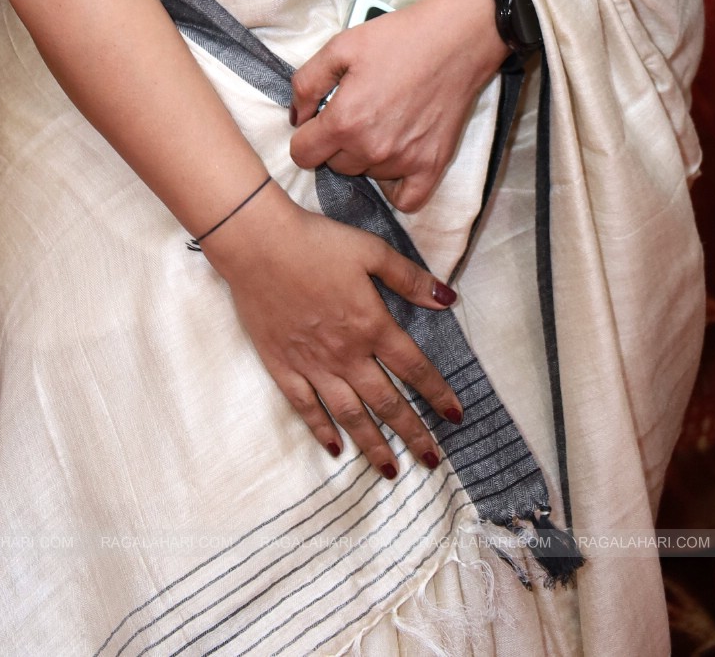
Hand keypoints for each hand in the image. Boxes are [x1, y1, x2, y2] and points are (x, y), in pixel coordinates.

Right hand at [200, 182, 464, 475]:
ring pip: (350, 415)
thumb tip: (448, 299)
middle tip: (432, 460)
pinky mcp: (283, 366)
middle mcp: (347, 354)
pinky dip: (321, 431)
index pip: (414, 368)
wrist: (258, 245)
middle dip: (412, 433)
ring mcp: (313, 365)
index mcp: (372, 326)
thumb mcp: (371, 251)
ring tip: (391, 471)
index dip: (438, 393)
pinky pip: (306, 408)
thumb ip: (409, 278)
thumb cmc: (316, 243)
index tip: (456, 416)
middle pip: (386, 402)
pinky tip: (335, 449)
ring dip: (373, 445)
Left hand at [287, 0, 509, 211]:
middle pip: (334, 165)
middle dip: (336, 143)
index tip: (319, 120)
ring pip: (366, 175)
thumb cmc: (397, 39)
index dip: (305, 135)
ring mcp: (403, 162)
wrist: (454, 40)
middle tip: (356, 111)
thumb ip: (306, 83)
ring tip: (381, 121)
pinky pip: (404, 200)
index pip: (302, 154)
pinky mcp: (431, 166)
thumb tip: (297, 117)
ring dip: (365, 156)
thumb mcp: (340, 46)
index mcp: (344, 121)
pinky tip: (395, 160)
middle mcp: (371, 149)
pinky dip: (395, 186)